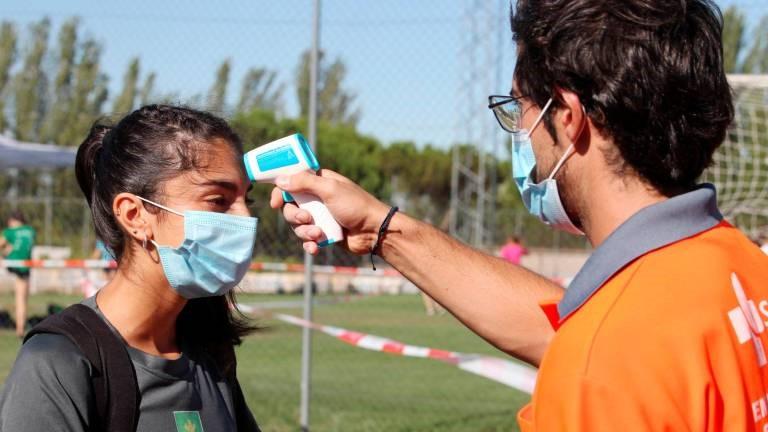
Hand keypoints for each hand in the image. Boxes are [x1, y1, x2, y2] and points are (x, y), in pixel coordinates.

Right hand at [270, 169, 390, 254]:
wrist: (374, 232)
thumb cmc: (356, 206)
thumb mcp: (330, 190)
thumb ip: (304, 183)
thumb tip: (280, 179)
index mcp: (319, 182)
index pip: (291, 182)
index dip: (280, 192)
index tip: (275, 203)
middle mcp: (317, 198)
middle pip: (290, 207)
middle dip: (295, 216)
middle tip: (307, 219)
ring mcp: (320, 217)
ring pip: (297, 225)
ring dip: (304, 232)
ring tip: (319, 234)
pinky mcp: (324, 233)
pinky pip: (307, 240)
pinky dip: (309, 244)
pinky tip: (316, 248)